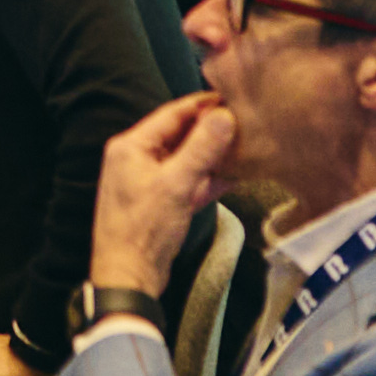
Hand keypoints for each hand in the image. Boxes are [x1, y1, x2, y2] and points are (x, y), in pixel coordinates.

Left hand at [87, 91, 234, 298]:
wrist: (129, 277)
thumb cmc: (145, 229)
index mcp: (131, 146)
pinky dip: (207, 179)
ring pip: (186, 159)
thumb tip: (224, 115)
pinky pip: (186, 182)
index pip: (172, 113)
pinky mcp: (159, 202)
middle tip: (245, 122)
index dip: (203, 105)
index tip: (232, 97)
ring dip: (212, 156)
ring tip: (245, 147)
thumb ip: (201, 148)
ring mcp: (147, 181)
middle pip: (180, 135)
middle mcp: (136, 158)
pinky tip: (234, 176)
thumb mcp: (177, 184)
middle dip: (211, 131)